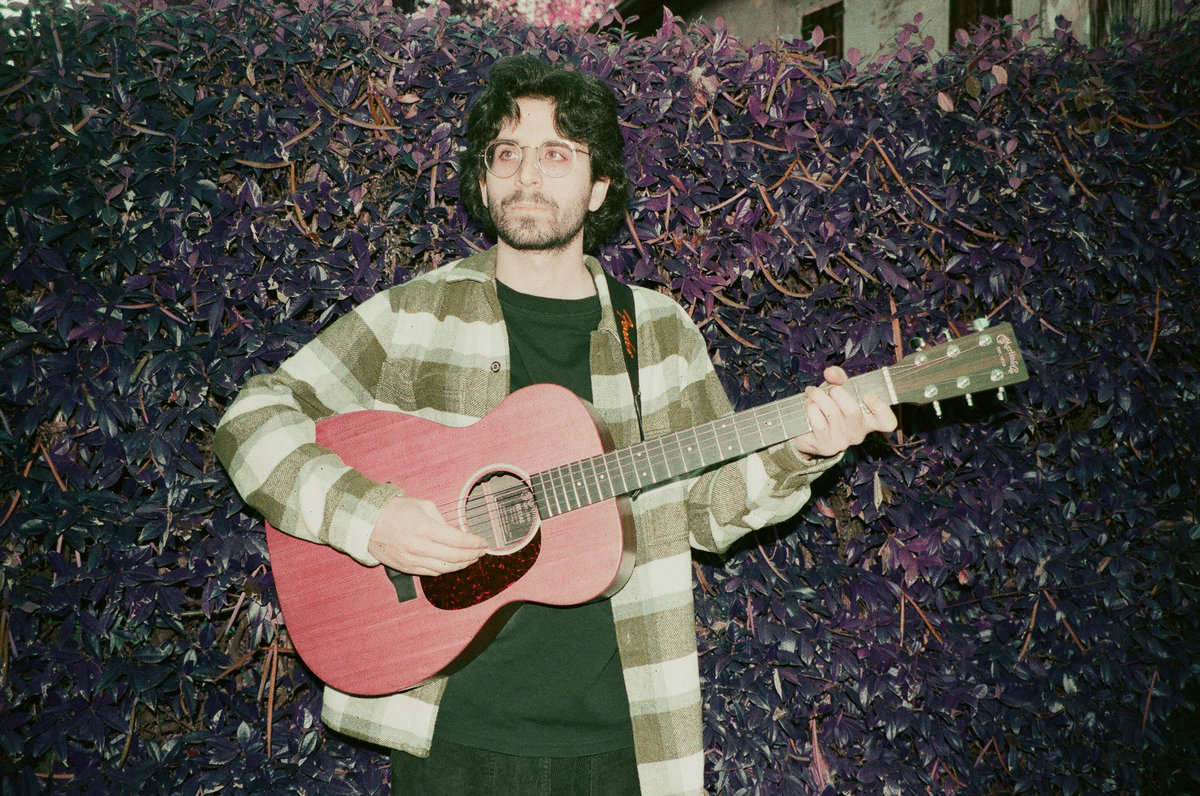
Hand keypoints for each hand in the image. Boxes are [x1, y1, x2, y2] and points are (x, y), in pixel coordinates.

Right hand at [367, 495, 486, 575]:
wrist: (368, 522)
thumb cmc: (396, 510)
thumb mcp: (423, 505)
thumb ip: (442, 520)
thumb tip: (456, 533)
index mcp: (425, 528)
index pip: (457, 540)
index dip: (474, 543)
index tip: (484, 542)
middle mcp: (419, 546)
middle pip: (454, 557)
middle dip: (472, 555)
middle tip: (481, 552)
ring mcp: (412, 560)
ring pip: (444, 569)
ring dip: (461, 565)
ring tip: (471, 559)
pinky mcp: (406, 568)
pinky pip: (431, 573)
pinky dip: (446, 570)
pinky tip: (453, 565)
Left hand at [791, 366, 897, 458]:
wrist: (806, 431)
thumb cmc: (827, 407)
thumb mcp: (836, 390)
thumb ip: (838, 378)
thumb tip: (831, 373)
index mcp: (868, 420)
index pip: (887, 421)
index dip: (881, 408)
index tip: (867, 395)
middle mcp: (858, 433)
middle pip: (852, 410)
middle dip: (836, 392)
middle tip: (828, 389)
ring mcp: (843, 442)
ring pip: (832, 413)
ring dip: (818, 397)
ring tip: (812, 393)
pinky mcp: (826, 447)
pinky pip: (819, 423)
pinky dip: (811, 409)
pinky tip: (809, 406)